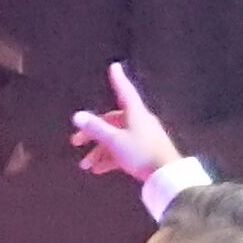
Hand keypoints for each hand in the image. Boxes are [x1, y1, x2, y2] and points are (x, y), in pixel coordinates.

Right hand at [69, 61, 180, 182]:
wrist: (166, 175)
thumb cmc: (140, 153)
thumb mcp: (115, 141)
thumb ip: (96, 129)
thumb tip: (77, 115)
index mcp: (135, 113)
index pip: (124, 91)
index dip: (118, 79)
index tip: (114, 66)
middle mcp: (139, 121)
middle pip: (112, 121)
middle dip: (93, 132)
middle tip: (75, 142)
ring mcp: (142, 137)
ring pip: (116, 139)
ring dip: (99, 151)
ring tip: (86, 165)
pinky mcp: (144, 152)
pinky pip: (123, 151)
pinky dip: (110, 158)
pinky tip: (98, 170)